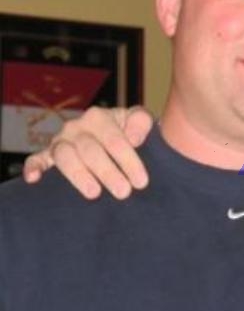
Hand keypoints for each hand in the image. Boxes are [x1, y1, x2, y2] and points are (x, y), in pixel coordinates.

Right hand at [23, 106, 153, 199]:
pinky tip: (34, 179)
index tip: (141, 181)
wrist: (119, 137)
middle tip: (123, 192)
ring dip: (79, 175)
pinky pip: (37, 159)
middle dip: (108, 172)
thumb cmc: (131, 132)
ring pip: (64, 156)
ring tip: (94, 193)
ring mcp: (61, 141)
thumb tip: (134, 138)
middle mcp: (77, 127)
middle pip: (90, 150)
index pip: (114, 140)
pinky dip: (34, 167)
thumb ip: (141, 122)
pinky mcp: (48, 155)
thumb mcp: (140, 121)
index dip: (129, 161)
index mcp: (99, 117)